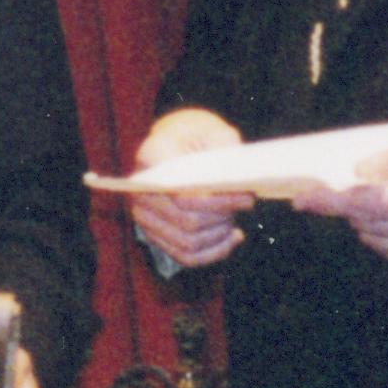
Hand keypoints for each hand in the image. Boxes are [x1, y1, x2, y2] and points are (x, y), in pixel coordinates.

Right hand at [126, 108, 251, 268]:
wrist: (177, 141)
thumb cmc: (198, 134)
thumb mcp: (215, 131)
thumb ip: (226, 150)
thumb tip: (238, 179)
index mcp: (151, 158)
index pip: (183, 192)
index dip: (219, 200)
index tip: (247, 195)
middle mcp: (141, 191)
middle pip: (188, 221)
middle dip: (223, 217)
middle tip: (245, 203)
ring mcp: (145, 216)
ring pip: (188, 242)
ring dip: (219, 235)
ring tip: (235, 218)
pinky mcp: (155, 234)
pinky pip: (185, 256)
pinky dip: (213, 252)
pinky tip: (232, 236)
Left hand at [290, 124, 387, 278]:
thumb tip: (357, 174)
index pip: (367, 203)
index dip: (330, 200)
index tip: (301, 198)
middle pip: (365, 220)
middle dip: (346, 201)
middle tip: (340, 182)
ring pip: (373, 236)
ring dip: (366, 215)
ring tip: (387, 192)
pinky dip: (382, 231)